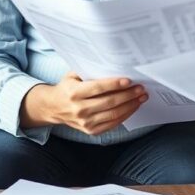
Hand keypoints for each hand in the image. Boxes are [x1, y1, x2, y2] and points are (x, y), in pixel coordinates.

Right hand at [21, 72, 147, 134]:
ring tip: (141, 97)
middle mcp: (79, 109)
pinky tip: (133, 107)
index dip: (115, 84)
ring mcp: (85, 122)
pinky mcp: (91, 130)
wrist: (53, 108)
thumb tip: (112, 63)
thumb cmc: (67, 88)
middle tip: (141, 88)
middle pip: (109, 102)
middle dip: (128, 95)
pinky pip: (112, 123)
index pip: (98, 88)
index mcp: (74, 93)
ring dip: (130, 105)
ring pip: (114, 114)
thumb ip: (88, 70)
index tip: (129, 80)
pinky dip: (125, 115)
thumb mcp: (72, 75)